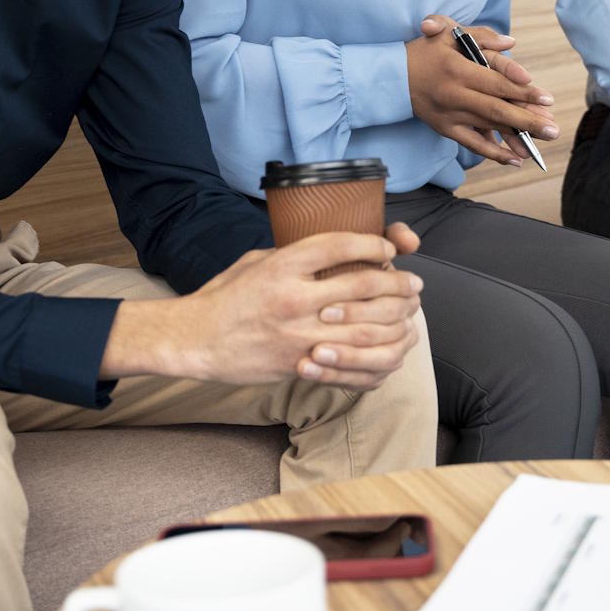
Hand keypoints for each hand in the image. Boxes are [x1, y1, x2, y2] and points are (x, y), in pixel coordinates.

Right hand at [106, 224, 424, 389]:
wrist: (195, 340)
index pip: (341, 245)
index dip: (374, 245)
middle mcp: (293, 298)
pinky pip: (349, 363)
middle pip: (363, 286)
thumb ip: (293, 255)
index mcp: (282, 266)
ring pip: (365, 328)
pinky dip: (375, 355)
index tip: (390, 250)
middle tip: (414, 283)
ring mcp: (297, 335)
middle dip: (398, 284)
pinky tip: (388, 347)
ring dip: (396, 319)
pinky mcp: (298, 365)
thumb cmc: (224, 296)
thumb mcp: (256, 261)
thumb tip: (333, 251)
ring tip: (410, 313)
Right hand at [406, 17, 556, 166]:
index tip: (546, 99)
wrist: (390, 77)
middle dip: (528, 120)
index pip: (496, 83)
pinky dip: (494, 153)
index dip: (522, 92)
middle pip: (497, 110)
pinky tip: (516, 158)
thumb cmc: (424, 50)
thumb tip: (511, 43)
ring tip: (542, 145)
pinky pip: (473, 144)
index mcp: (457, 70)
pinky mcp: (446, 129)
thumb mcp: (447, 32)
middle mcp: (454, 95)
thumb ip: (481, 37)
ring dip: (516, 138)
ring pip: (488, 128)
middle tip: (554, 129)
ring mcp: (450, 116)